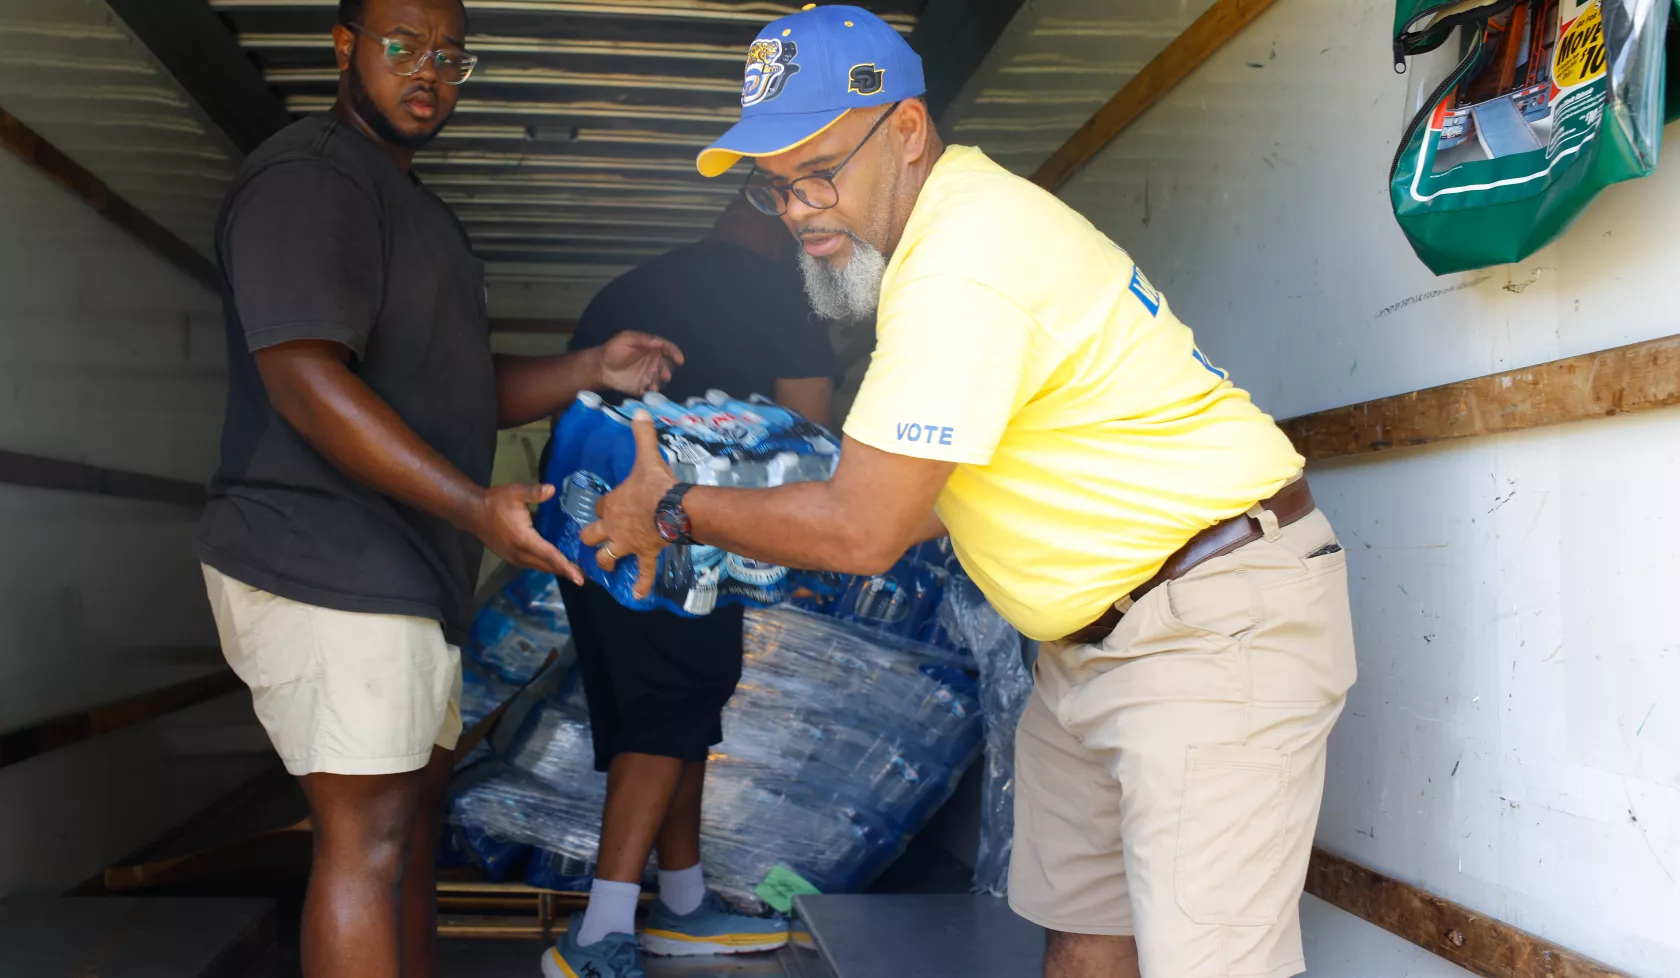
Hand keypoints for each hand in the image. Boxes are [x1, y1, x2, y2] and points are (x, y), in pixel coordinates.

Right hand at [468, 483, 584, 584]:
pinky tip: (555, 562)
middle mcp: (520, 554)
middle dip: (566, 571)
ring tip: (574, 570)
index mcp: (524, 540)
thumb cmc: (496, 502)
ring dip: (556, 569)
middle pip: (547, 566)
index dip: (566, 566)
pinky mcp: (511, 558)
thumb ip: (534, 492)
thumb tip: (552, 489)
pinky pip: (533, 565)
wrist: (473, 512)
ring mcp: (514, 558)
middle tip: (584, 575)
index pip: (550, 556)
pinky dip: (546, 565)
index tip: (579, 579)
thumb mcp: (515, 492)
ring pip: (540, 567)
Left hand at [580, 412, 677, 598]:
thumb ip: (643, 434)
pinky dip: (640, 584)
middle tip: (594, 540)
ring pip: (608, 557)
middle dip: (591, 538)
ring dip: (607, 561)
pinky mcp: (644, 554)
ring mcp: (627, 543)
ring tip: (607, 566)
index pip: (599, 507)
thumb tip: (641, 410)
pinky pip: (642, 572)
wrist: (671, 507)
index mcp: (612, 503)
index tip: (609, 506)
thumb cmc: (656, 484)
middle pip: (592, 536)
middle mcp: (614, 527)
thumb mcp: (647, 456)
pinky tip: (636, 594)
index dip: (603, 507)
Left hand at [596, 331, 682, 395]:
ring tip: (653, 386)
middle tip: (665, 375)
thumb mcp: (626, 338)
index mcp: (652, 348)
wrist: (600, 367)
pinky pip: (651, 390)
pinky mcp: (643, 386)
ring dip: (660, 382)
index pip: (668, 349)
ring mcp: (649, 375)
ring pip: (661, 379)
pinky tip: (646, 391)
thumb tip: (658, 342)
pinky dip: (651, 392)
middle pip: (667, 366)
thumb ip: (643, 339)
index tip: (679, 359)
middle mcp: (654, 361)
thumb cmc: (613, 350)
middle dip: (668, 371)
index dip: (675, 353)